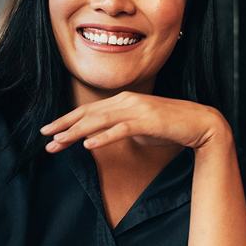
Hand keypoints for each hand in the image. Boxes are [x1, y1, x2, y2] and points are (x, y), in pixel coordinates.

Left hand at [39, 91, 229, 153]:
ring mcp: (136, 109)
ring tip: (59, 142)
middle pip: (88, 114)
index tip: (48, 130)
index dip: (66, 120)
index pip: (88, 110)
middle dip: (64, 126)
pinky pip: (120, 130)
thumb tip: (104, 136)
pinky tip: (88, 145)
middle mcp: (126, 101)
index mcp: (122, 100)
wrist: (200, 124)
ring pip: (99, 121)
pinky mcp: (147, 121)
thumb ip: (121, 128)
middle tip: (45, 137)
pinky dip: (103, 137)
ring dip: (77, 132)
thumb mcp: (139, 128)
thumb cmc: (170, 127)